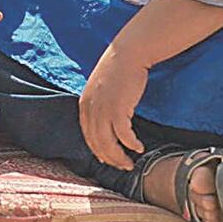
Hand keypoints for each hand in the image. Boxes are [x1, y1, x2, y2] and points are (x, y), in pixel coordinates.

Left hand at [79, 45, 147, 170]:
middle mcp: (90, 109)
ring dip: (119, 156)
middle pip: (96, 143)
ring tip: (130, 162)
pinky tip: (138, 147)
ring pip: (108, 143)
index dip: (97, 150)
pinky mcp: (118, 108)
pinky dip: (130, 144)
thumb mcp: (101, 90)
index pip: (87, 136)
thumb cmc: (118, 71)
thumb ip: (99, 106)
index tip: (108, 159)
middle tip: (122, 166)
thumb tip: (106, 123)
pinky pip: (123, 135)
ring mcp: (102, 110)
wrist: (127, 55)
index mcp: (84, 105)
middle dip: (109, 158)